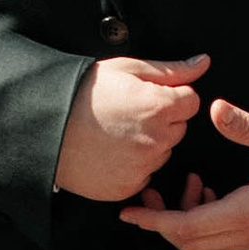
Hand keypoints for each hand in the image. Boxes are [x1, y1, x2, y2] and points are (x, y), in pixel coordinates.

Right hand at [56, 51, 206, 201]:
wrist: (44, 125)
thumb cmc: (83, 93)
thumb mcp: (127, 69)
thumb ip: (172, 70)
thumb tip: (204, 62)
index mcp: (159, 107)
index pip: (191, 102)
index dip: (171, 96)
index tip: (146, 96)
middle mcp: (156, 140)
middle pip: (179, 129)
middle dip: (162, 120)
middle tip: (128, 114)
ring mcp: (142, 166)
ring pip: (163, 152)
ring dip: (149, 144)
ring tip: (116, 132)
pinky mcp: (127, 186)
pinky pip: (144, 175)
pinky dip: (133, 166)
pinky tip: (111, 152)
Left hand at [122, 99, 248, 249]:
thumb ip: (247, 126)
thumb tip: (213, 110)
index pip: (187, 228)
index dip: (153, 221)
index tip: (128, 212)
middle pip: (190, 242)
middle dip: (163, 221)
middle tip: (149, 193)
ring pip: (207, 243)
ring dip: (187, 219)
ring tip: (190, 182)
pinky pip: (224, 240)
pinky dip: (206, 221)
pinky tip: (211, 192)